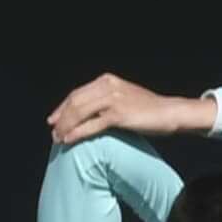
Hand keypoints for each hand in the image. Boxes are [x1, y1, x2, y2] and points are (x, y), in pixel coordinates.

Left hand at [46, 75, 205, 149]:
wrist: (169, 112)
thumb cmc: (148, 109)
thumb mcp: (124, 98)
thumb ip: (105, 100)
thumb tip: (86, 115)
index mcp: (107, 80)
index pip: (77, 94)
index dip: (62, 108)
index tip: (53, 120)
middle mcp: (108, 86)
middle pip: (75, 102)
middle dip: (61, 118)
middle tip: (53, 132)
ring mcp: (113, 99)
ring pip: (80, 113)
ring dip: (66, 127)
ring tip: (58, 139)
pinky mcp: (119, 114)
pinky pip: (91, 125)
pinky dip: (77, 133)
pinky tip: (69, 140)